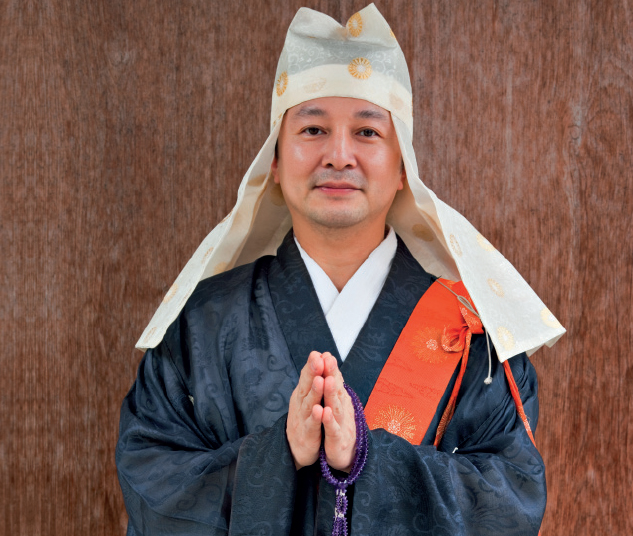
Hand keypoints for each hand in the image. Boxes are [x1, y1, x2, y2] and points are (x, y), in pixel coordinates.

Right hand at [286, 351, 325, 468]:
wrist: (295, 449)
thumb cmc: (304, 419)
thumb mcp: (307, 397)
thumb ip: (313, 379)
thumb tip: (319, 356)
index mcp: (303, 393)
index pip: (307, 376)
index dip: (312, 365)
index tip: (319, 353)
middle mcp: (301, 403)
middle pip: (307, 385)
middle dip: (313, 372)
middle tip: (318, 359)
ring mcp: (303, 418)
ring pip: (310, 403)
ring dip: (315, 391)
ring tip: (320, 380)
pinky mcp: (307, 434)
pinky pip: (312, 425)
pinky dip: (315, 417)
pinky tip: (319, 410)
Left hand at [321, 353, 355, 471]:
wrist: (348, 456)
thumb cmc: (340, 426)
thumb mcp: (337, 405)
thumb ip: (334, 387)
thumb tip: (330, 365)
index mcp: (340, 400)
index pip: (334, 380)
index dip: (330, 367)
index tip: (324, 353)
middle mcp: (342, 409)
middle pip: (337, 389)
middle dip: (332, 374)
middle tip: (328, 358)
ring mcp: (341, 424)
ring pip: (336, 407)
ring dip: (331, 393)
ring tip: (327, 380)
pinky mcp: (338, 440)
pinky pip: (332, 429)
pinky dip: (328, 420)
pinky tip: (324, 411)